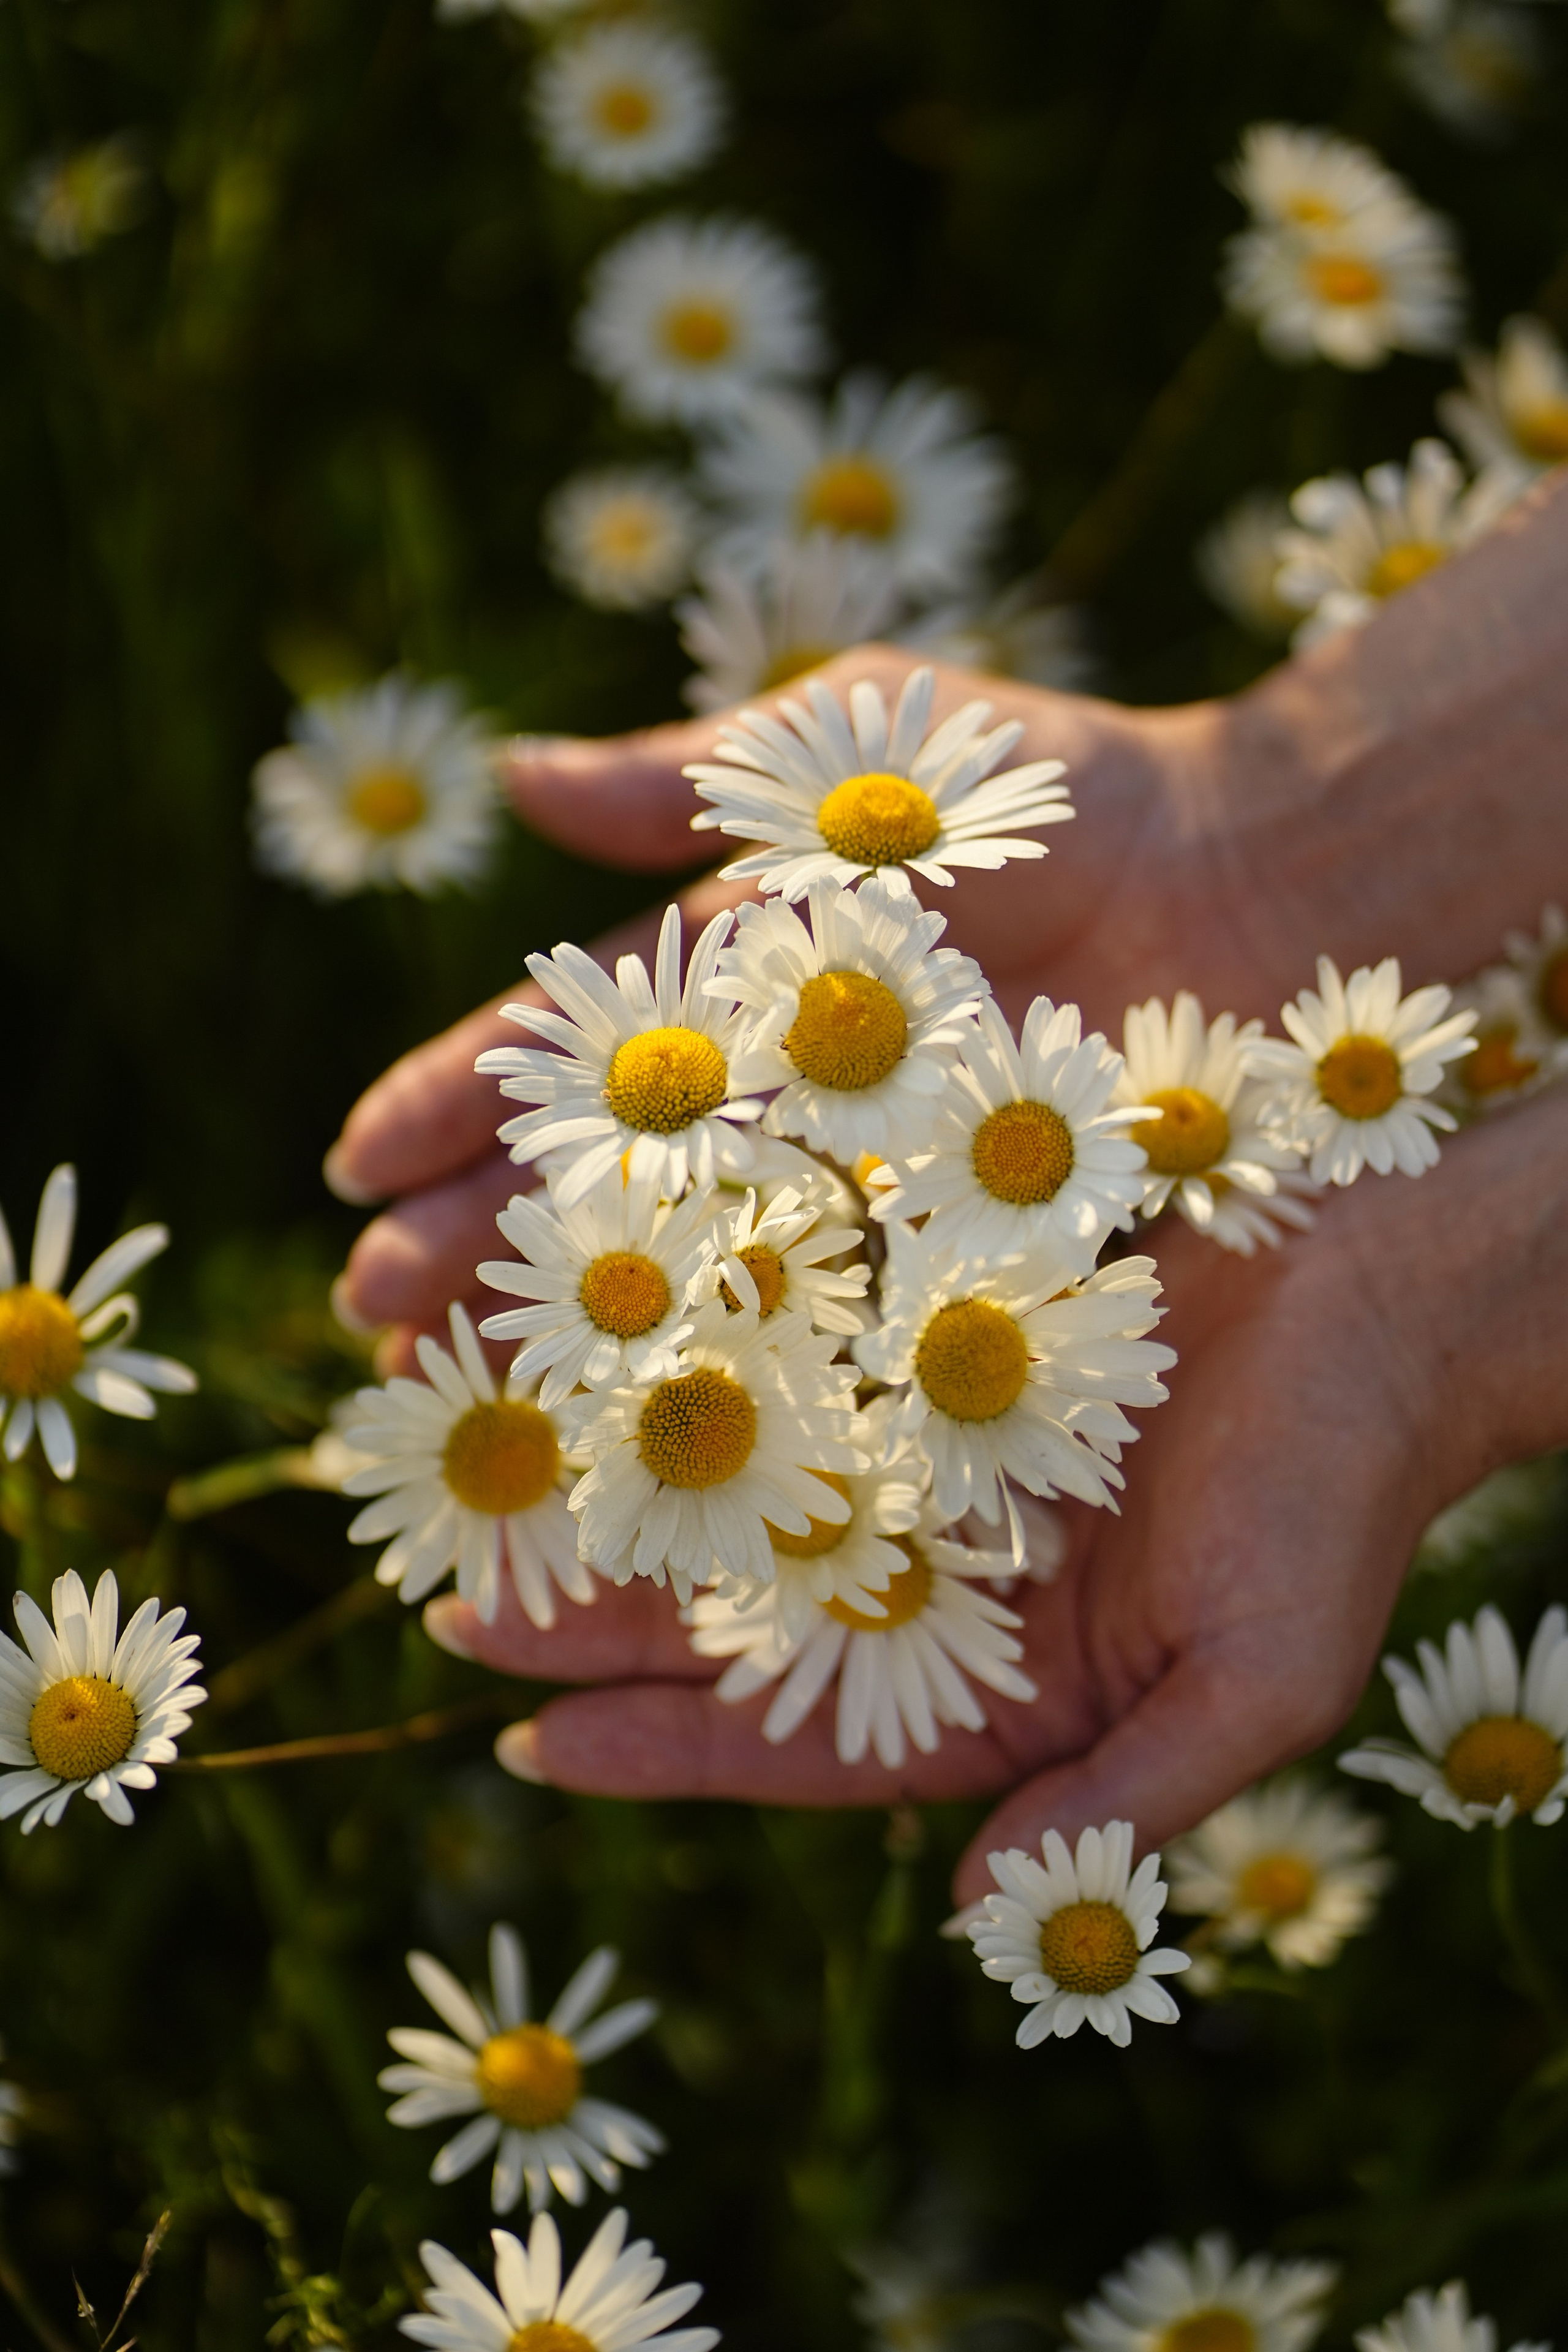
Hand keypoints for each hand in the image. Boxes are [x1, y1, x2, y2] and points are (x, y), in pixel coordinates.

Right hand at [325, 647, 1238, 1362]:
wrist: (1251, 876)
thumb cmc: (1050, 798)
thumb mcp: (858, 758)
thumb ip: (692, 774)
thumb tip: (511, 775)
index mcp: (733, 989)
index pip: (566, 1055)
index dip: (453, 1105)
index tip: (355, 1165)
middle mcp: (779, 1106)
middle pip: (605, 1189)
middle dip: (483, 1247)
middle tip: (376, 1321)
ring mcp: (863, 1190)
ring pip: (698, 1276)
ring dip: (586, 1338)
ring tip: (476, 1397)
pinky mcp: (960, 1256)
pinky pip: (841, 1328)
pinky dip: (757, 1382)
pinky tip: (670, 1440)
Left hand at [421, 1085, 1567, 1897]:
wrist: (1395, 1289)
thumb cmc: (1343, 1495)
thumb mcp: (1258, 1676)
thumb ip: (1120, 1797)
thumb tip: (984, 1915)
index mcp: (1010, 1677)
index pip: (811, 1735)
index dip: (671, 1747)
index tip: (530, 1747)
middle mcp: (949, 1567)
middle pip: (744, 1608)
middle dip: (603, 1615)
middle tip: (455, 1609)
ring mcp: (932, 1438)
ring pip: (745, 1475)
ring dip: (623, 1481)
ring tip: (488, 1484)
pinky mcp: (936, 1320)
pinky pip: (794, 1339)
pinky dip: (705, 1342)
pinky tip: (603, 1331)